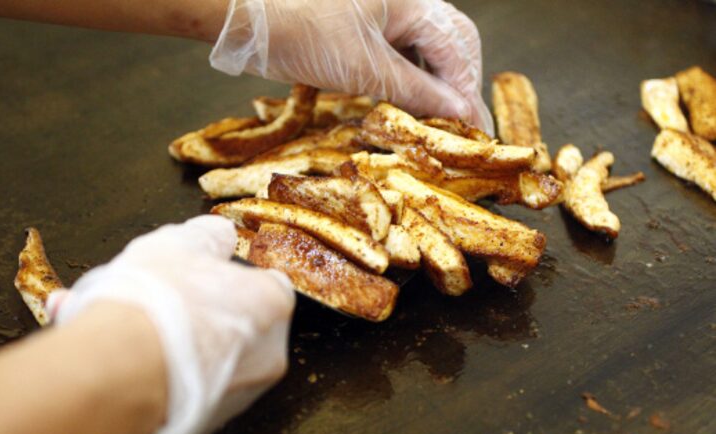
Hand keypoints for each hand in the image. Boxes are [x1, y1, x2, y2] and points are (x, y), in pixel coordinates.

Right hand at [48, 215, 294, 433]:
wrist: (120, 375)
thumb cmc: (155, 305)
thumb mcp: (177, 244)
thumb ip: (206, 237)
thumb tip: (218, 236)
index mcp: (271, 306)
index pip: (266, 287)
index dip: (229, 281)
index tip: (200, 279)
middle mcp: (267, 358)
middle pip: (238, 331)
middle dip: (203, 320)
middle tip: (161, 306)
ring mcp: (237, 398)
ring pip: (209, 367)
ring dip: (178, 352)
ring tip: (129, 335)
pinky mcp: (202, 430)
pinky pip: (183, 397)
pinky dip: (161, 383)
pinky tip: (122, 365)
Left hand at [210, 0, 492, 133]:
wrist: (248, 17)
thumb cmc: (301, 33)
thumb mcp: (364, 69)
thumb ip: (416, 91)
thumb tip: (458, 112)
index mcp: (413, 0)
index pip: (457, 49)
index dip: (467, 92)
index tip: (475, 131)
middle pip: (450, 42)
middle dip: (458, 84)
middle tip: (462, 126)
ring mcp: (385, 9)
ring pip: (425, 46)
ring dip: (435, 82)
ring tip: (439, 119)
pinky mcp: (364, 22)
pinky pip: (401, 47)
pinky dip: (409, 75)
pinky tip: (409, 100)